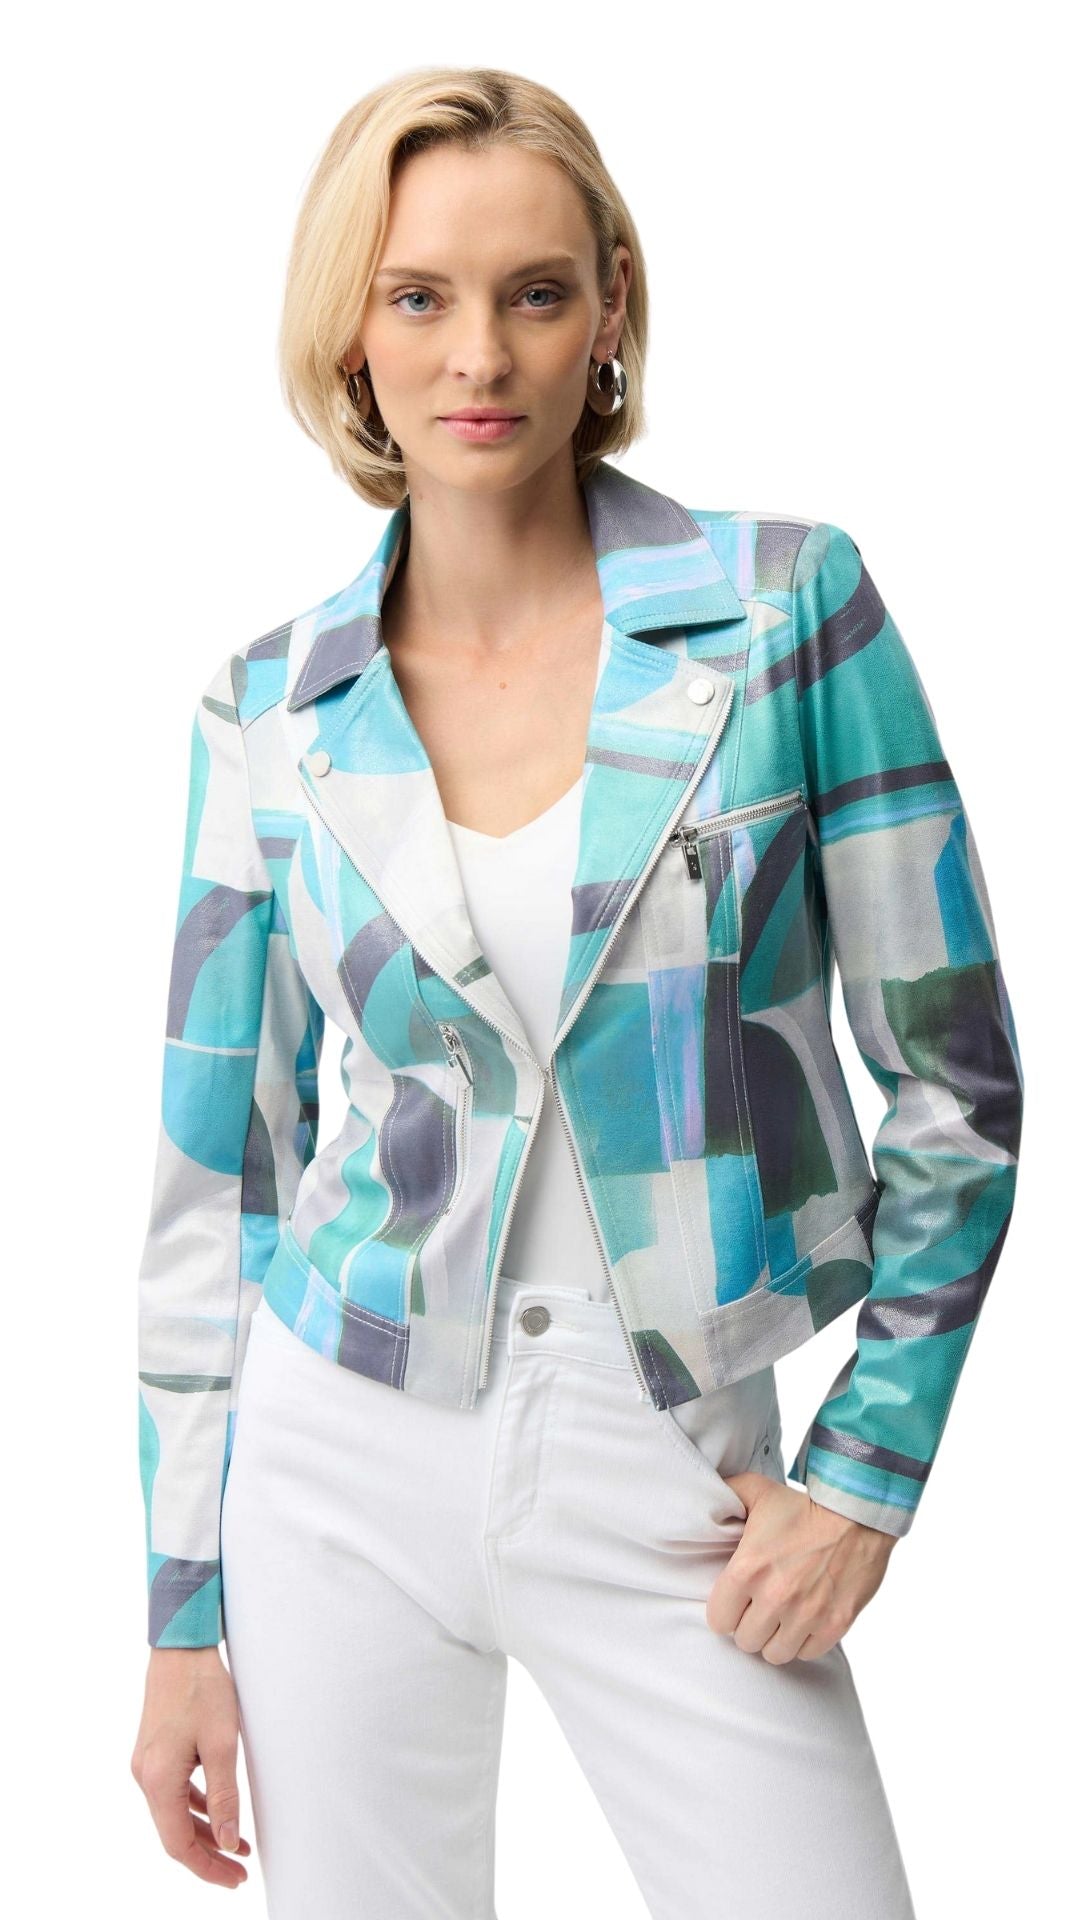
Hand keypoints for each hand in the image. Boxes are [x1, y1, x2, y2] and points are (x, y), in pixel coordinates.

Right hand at [131, 1646, 252, 1886]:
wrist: (180, 1645)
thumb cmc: (202, 1688)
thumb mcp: (222, 1743)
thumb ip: (225, 1795)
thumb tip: (229, 1842)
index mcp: (158, 1780)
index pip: (179, 1843)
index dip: (207, 1867)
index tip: (235, 1879)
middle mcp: (145, 1776)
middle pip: (175, 1833)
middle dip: (209, 1855)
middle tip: (240, 1870)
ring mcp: (147, 1764)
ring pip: (175, 1813)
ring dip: (205, 1831)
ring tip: (238, 1845)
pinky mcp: (155, 1752)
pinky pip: (174, 1792)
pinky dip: (196, 1807)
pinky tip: (218, 1812)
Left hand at [705, 1473, 898, 1664]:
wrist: (857, 1514)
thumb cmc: (804, 1506)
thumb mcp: (758, 1491)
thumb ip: (727, 1495)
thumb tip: (706, 1499)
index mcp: (748, 1569)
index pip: (718, 1621)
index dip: (725, 1612)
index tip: (736, 1603)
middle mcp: (774, 1597)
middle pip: (746, 1642)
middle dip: (750, 1626)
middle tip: (760, 1609)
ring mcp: (806, 1615)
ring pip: (775, 1654)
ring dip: (775, 1638)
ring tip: (781, 1619)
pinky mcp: (834, 1625)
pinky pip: (807, 1654)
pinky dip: (804, 1641)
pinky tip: (804, 1621)